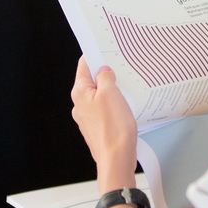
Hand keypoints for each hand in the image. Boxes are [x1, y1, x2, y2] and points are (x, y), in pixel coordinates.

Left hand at [71, 56, 137, 192]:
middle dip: (106, 74)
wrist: (116, 159)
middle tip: (122, 67)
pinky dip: (115, 105)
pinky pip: (105, 110)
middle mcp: (80, 105)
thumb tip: (103, 70)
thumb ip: (106, 78)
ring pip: (100, 96)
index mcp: (80, 93)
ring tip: (127, 86)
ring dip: (112, 91)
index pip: (84, 66)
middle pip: (92, 81)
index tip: (106, 49)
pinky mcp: (98, 127)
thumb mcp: (111, 94)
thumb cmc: (113, 128)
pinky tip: (126, 106)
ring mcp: (88, 117)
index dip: (95, 55)